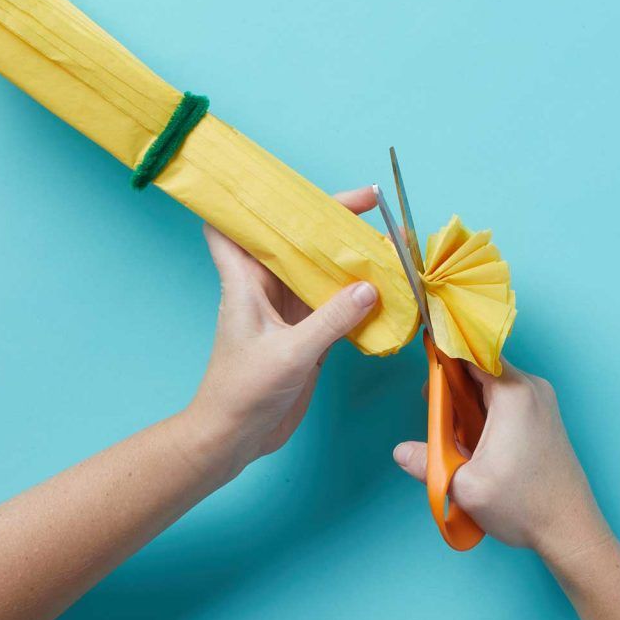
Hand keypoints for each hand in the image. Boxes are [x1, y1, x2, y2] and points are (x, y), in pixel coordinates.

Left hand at [187, 186, 379, 474]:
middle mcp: (265, 287)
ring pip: (319, 269)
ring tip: (388, 241)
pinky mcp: (305, 333)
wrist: (235, 438)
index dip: (249, 200)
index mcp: (246, 280)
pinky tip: (386, 288)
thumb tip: (371, 286)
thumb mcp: (290, 354)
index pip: (231, 226)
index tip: (281, 181)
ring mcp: (287, 310)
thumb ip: (331, 320)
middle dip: (327, 219)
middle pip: (294, 239)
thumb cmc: (243, 392)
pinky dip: (358, 293)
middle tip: (370, 203)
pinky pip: (335, 302)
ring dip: (348, 256)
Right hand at [392, 359, 611, 562]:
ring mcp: (541, 400)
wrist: (573, 531)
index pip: (471, 352)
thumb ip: (427, 463)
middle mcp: (531, 387)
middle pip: (480, 366)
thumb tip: (399, 451)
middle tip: (436, 414)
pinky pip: (507, 396)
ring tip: (457, 433)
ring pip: (493, 382)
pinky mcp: (545, 415)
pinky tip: (478, 439)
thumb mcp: (466, 486)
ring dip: (469, 400)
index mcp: (513, 392)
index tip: (426, 373)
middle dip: (453, 385)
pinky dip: (486, 408)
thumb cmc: (523, 506)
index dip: (444, 356)